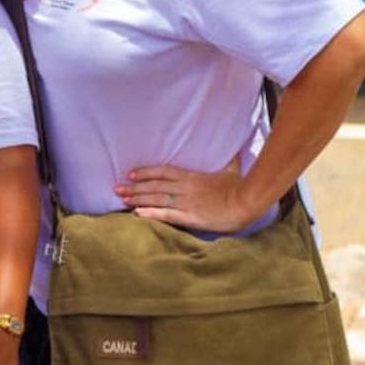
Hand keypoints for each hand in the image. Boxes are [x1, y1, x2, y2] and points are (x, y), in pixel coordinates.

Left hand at [114, 155, 258, 232]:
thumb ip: (230, 158)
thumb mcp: (232, 169)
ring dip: (138, 199)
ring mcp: (186, 202)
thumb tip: (236, 147)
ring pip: (156, 199)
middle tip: (116, 188)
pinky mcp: (191, 217)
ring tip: (122, 199)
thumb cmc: (240, 187)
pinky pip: (167, 214)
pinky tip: (137, 214)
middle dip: (134, 187)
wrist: (248, 203)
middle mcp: (185, 188)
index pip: (162, 172)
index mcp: (191, 176)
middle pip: (154, 186)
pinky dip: (151, 213)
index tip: (130, 173)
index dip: (145, 172)